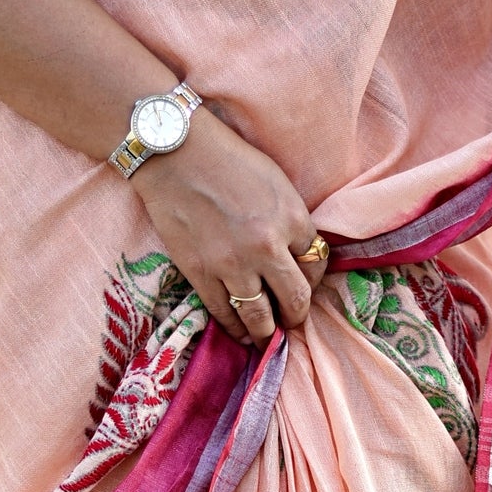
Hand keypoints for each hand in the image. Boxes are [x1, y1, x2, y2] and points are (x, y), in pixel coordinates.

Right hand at [136, 109, 326, 347]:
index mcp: (292, 218)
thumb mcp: (276, 181)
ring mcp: (233, 265)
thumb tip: (298, 255)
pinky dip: (234, 328)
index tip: (304, 282)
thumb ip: (291, 219)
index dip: (313, 277)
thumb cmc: (227, 159)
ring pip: (260, 316)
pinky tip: (239, 332)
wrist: (175, 154)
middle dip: (296, 315)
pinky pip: (224, 314)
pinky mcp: (201, 274)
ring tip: (267, 337)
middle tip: (292, 321)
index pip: (317, 262)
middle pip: (296, 299)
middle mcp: (267, 247)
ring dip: (267, 332)